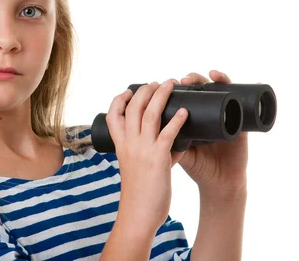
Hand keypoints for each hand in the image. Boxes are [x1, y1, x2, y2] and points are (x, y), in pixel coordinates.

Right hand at [106, 80, 189, 232]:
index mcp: (120, 146)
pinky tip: (185, 112)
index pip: (113, 116)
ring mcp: (143, 150)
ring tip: (171, 84)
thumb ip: (153, 153)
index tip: (128, 91)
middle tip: (156, 82)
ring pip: (150, 114)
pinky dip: (177, 120)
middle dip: (144, 91)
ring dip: (161, 96)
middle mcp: (129, 144)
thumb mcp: (137, 169)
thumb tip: (174, 144)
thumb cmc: (139, 195)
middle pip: (133, 108)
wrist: (138, 215)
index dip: (119, 100)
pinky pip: (168, 133)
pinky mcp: (158, 158)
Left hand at [171, 70, 247, 195]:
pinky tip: (254, 82)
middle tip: (185, 80)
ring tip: (212, 76)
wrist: (219, 183)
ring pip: (223, 91)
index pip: (186, 94)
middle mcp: (210, 112)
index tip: (166, 83)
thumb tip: (151, 127)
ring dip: (219, 79)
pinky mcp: (241, 124)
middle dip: (194, 79)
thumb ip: (168, 140)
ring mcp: (227, 115)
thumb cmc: (198, 167)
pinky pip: (246, 106)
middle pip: (203, 88)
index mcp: (194, 116)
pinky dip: (251, 91)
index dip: (178, 86)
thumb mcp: (180, 151)